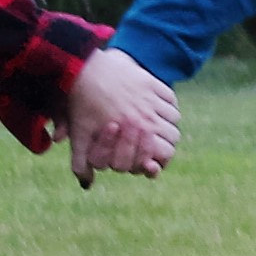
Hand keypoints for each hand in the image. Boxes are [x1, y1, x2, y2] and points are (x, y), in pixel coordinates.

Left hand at [67, 48, 179, 184]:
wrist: (83, 69)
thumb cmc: (81, 106)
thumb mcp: (80, 137)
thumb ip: (83, 164)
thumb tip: (87, 186)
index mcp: (137, 132)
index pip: (165, 154)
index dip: (159, 159)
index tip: (151, 159)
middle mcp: (150, 116)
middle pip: (174, 137)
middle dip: (165, 143)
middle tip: (154, 143)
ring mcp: (152, 98)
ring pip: (174, 118)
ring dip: (167, 123)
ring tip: (154, 125)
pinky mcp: (151, 82)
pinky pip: (170, 98)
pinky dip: (167, 104)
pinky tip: (155, 107)